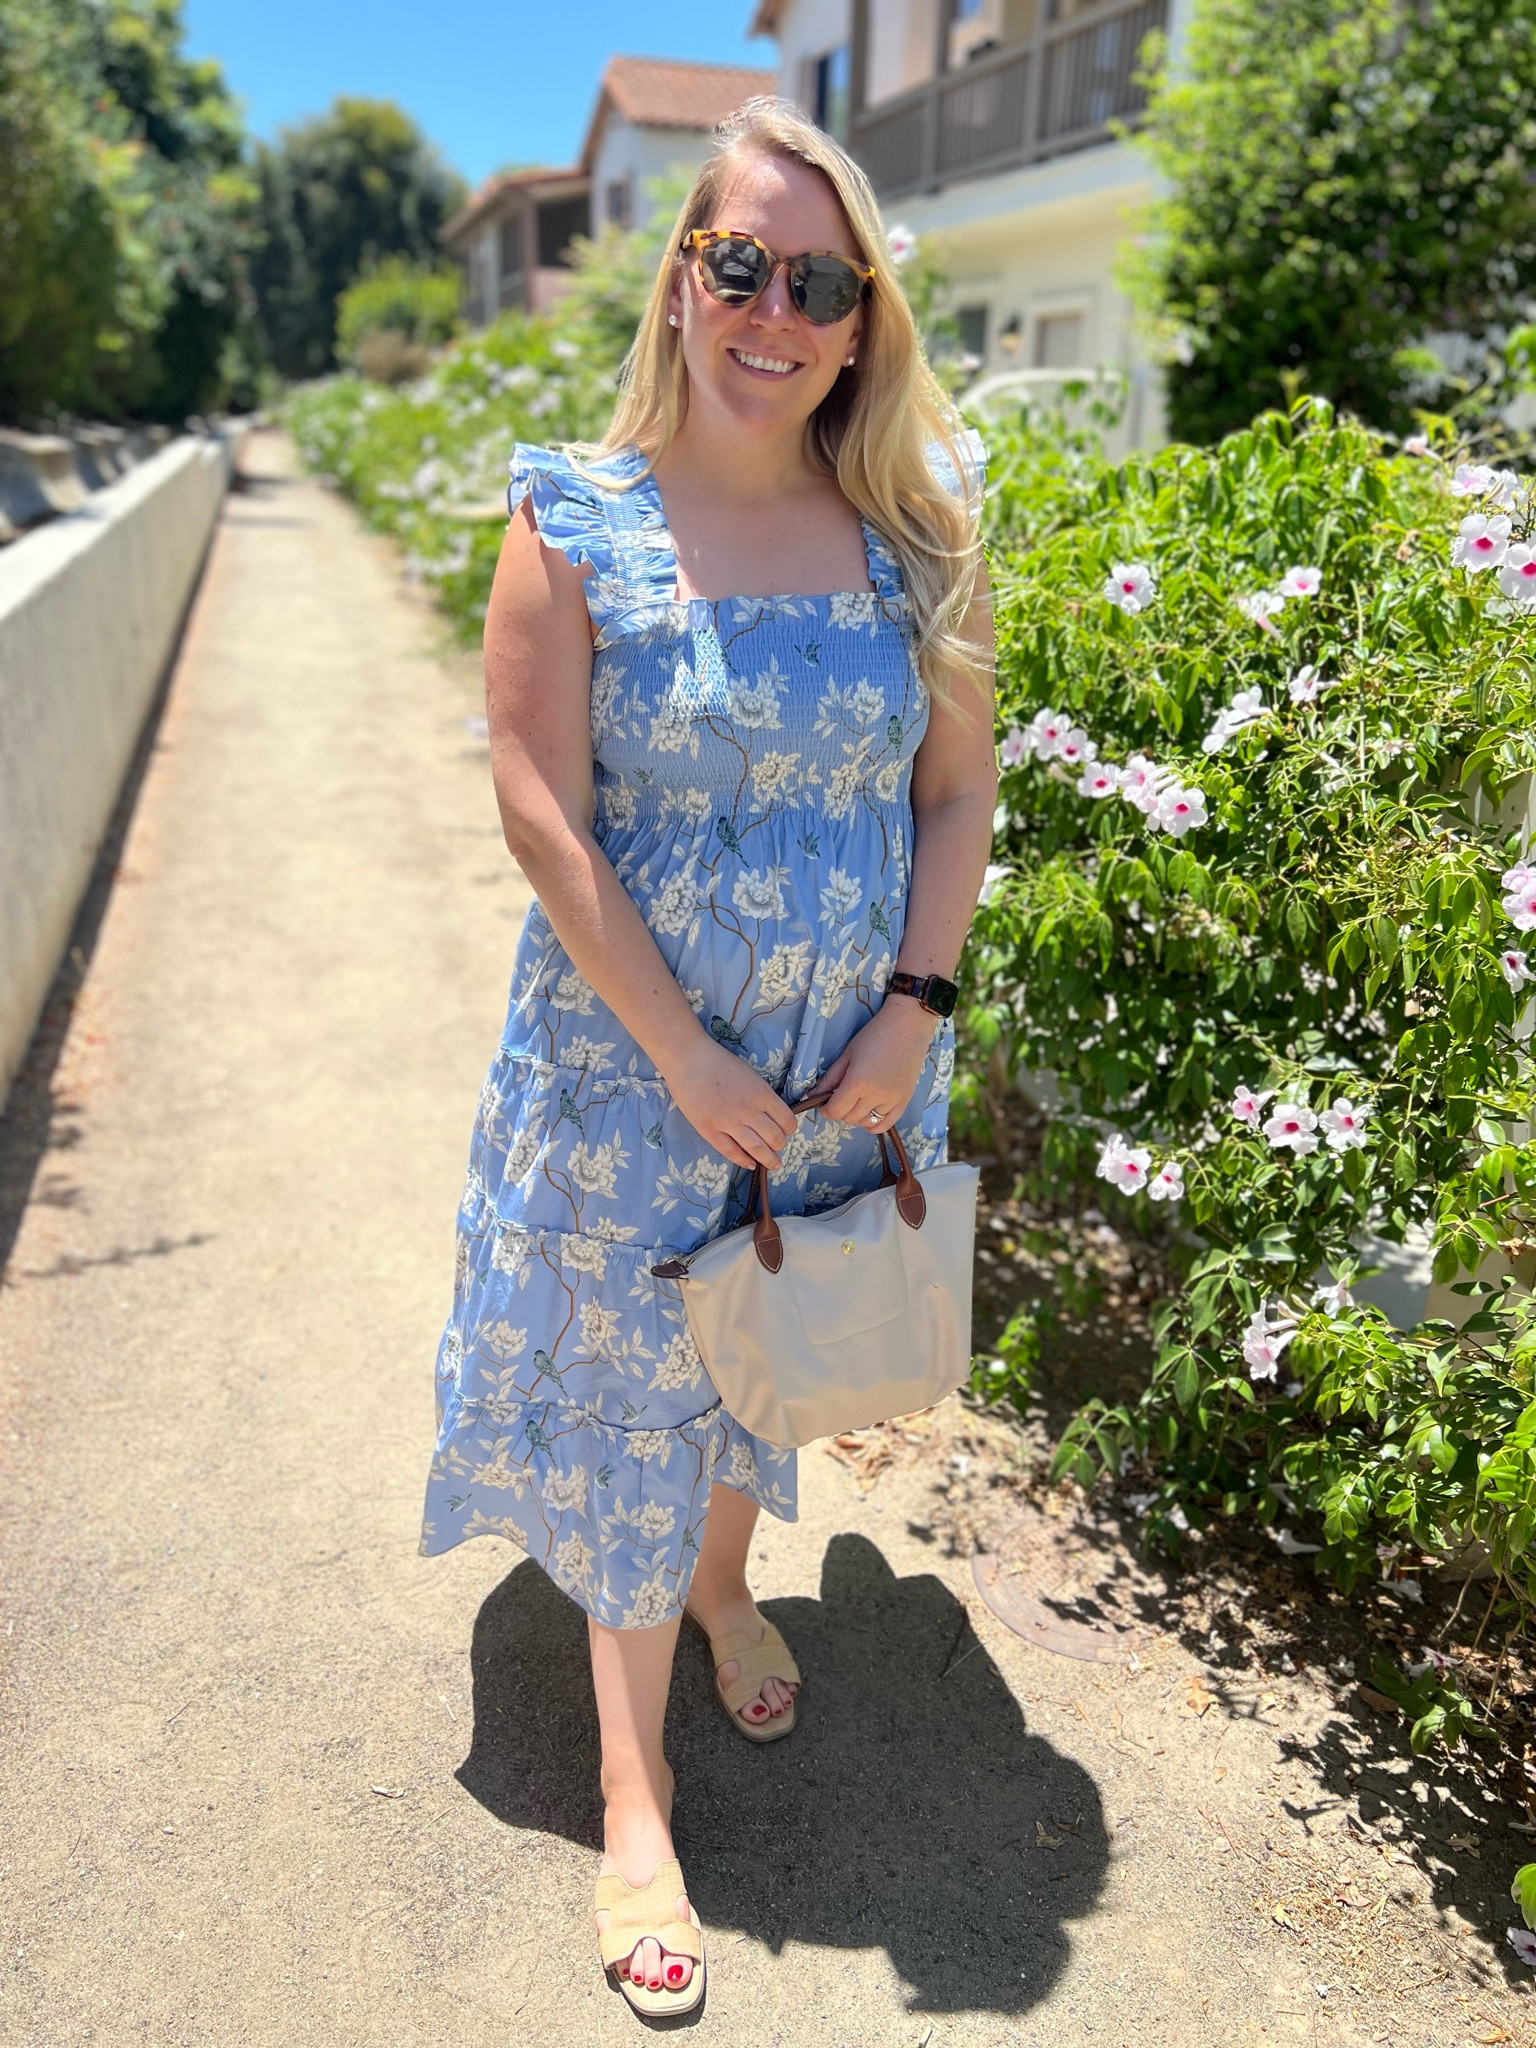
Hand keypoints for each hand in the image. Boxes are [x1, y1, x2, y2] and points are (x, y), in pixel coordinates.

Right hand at [660, 1034, 797, 1171]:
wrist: (689, 1060)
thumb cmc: (720, 1062)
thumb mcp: (751, 1075)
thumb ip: (761, 1095)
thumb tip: (771, 1115)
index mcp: (762, 1094)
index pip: (786, 1120)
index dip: (790, 1129)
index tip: (788, 1131)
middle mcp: (748, 1111)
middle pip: (774, 1137)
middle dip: (780, 1145)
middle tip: (779, 1147)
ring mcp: (728, 1122)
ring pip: (756, 1149)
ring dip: (769, 1159)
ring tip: (773, 1164)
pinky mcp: (709, 1130)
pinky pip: (731, 1152)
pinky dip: (744, 1161)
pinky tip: (751, 1164)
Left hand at [817, 998, 935, 1131]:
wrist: (907, 1026)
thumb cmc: (874, 1035)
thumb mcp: (847, 1054)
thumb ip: (831, 1077)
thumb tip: (814, 1095)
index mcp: (858, 1081)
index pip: (836, 1110)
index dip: (826, 1110)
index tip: (824, 1104)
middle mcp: (875, 1095)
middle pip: (850, 1118)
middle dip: (840, 1112)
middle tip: (840, 1099)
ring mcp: (892, 1099)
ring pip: (867, 1123)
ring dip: (857, 1117)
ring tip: (855, 1103)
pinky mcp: (905, 1100)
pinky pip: (887, 1124)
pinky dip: (875, 1124)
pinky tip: (869, 1114)